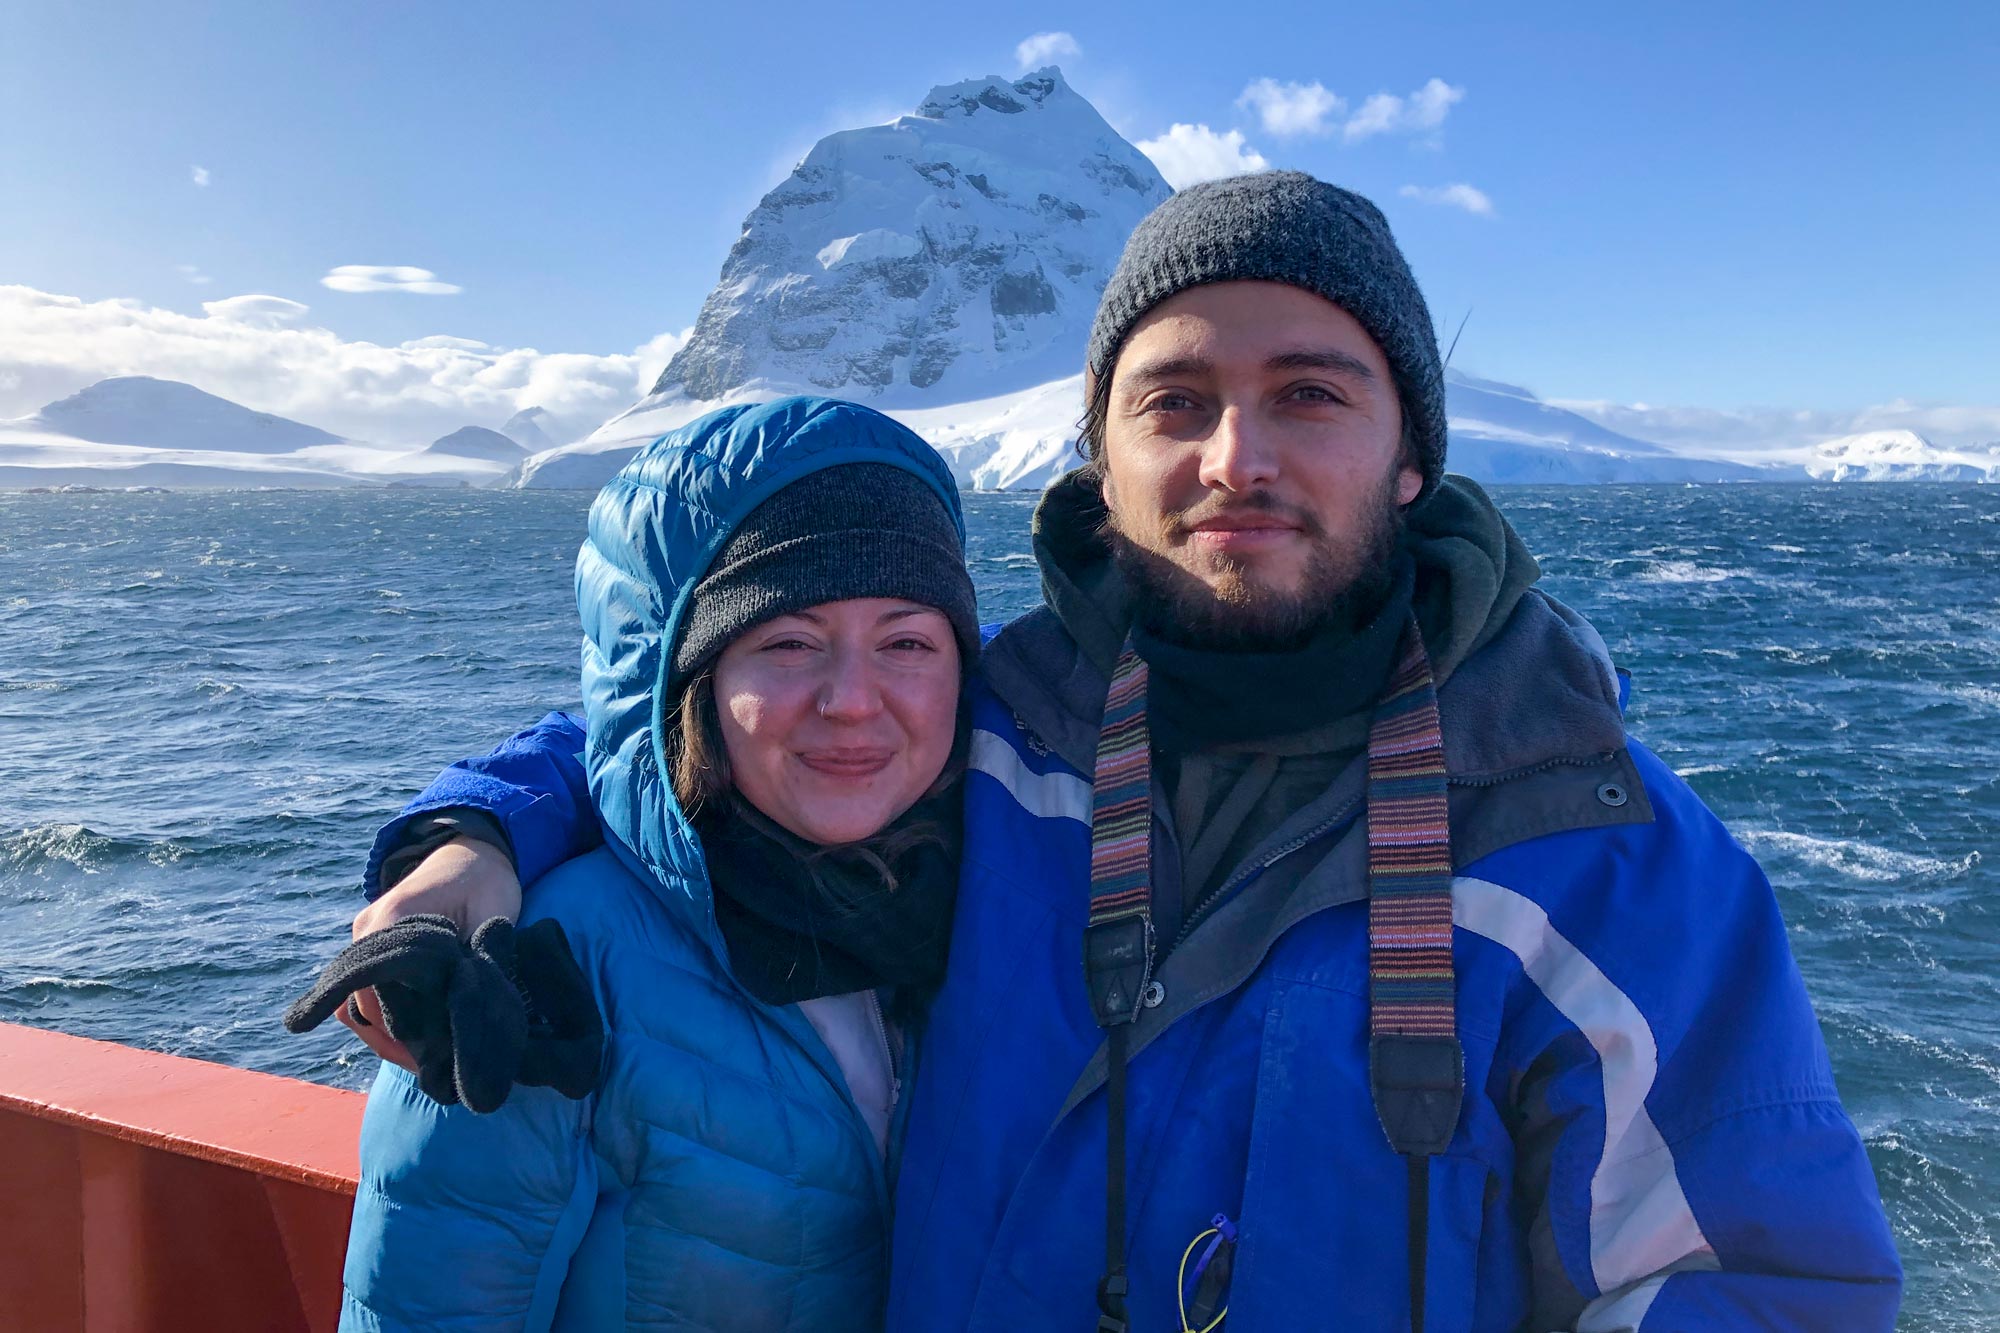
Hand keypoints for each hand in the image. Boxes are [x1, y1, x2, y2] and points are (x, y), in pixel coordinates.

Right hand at [338, 838, 523, 1069]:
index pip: (375, 995)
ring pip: (360, 1002)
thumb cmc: (487, 881)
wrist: (474, 850)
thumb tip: (464, 1013)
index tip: (429, 1056)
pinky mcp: (378, 946)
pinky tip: (421, 1033)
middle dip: (392, 1039)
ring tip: (426, 1056)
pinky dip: (391, 1014)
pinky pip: (372, 989)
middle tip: (431, 1064)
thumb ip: (476, 960)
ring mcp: (368, 937)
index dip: (399, 1033)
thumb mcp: (493, 917)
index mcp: (391, 921)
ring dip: (388, 1031)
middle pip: (359, 1005)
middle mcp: (368, 931)